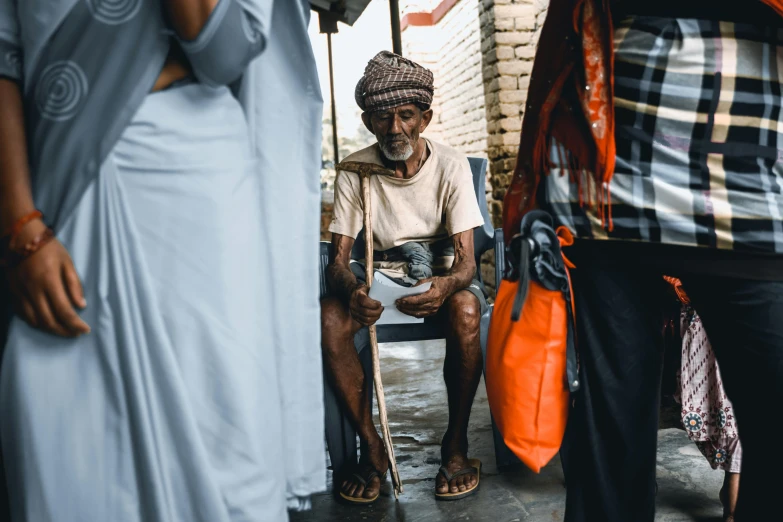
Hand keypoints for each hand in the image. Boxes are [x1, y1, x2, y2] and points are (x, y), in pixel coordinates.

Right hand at [6, 220, 89, 336]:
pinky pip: (22, 313)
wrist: (21, 236)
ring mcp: (20, 291)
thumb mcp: (67, 262)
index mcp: (49, 280)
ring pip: (34, 320)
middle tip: (75, 333)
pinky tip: (44, 322)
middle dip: (63, 331)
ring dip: (49, 328)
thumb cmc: (49, 247)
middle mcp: (32, 289)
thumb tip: (81, 305)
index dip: (75, 324)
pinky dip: (34, 321)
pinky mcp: (12, 291)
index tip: (85, 330)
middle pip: (48, 320)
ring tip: (62, 329)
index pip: (64, 310)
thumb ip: (74, 284)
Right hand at [349, 285, 383, 325]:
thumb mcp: (367, 288)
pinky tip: (375, 317)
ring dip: (375, 317)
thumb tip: (383, 297)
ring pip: (366, 319)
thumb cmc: (363, 291)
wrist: (354, 294)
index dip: (373, 305)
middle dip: (377, 311)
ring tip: (379, 312)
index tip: (379, 303)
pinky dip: (372, 321)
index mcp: (357, 295)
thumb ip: (374, 292)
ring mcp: (353, 312)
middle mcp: (353, 304)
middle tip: (381, 308)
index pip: (364, 302)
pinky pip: (364, 323)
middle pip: (366, 312)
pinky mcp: (355, 317)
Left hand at [396, 277, 450, 318]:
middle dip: (405, 306)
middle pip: (417, 308)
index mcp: (434, 295)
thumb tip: (408, 291)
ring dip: (407, 311)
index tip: (399, 300)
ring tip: (399, 307)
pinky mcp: (433, 312)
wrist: (449, 287)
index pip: (418, 300)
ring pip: (418, 313)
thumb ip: (418, 286)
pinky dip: (412, 313)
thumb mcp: (428, 280)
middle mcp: (434, 304)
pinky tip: (406, 310)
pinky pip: (421, 315)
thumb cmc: (438, 282)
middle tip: (397, 303)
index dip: (408, 301)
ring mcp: (434, 309)